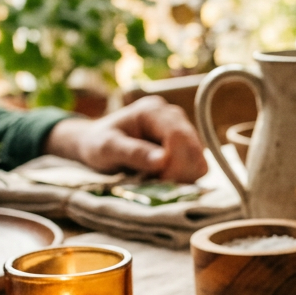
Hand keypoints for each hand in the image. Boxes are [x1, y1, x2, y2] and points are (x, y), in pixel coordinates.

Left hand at [44, 95, 207, 182]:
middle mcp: (173, 116)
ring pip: (199, 161)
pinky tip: (162, 180)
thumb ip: (132, 152)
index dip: (173, 162)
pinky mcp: (185, 148)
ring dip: (182, 178)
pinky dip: (183, 179)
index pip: (178, 135)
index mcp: (152, 110)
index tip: (157, 180)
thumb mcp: (106, 147)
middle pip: (194, 149)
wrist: (96, 144)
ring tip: (156, 181)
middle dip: (178, 172)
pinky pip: (196, 167)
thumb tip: (163, 160)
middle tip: (155, 184)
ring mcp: (182, 131)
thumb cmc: (97, 143)